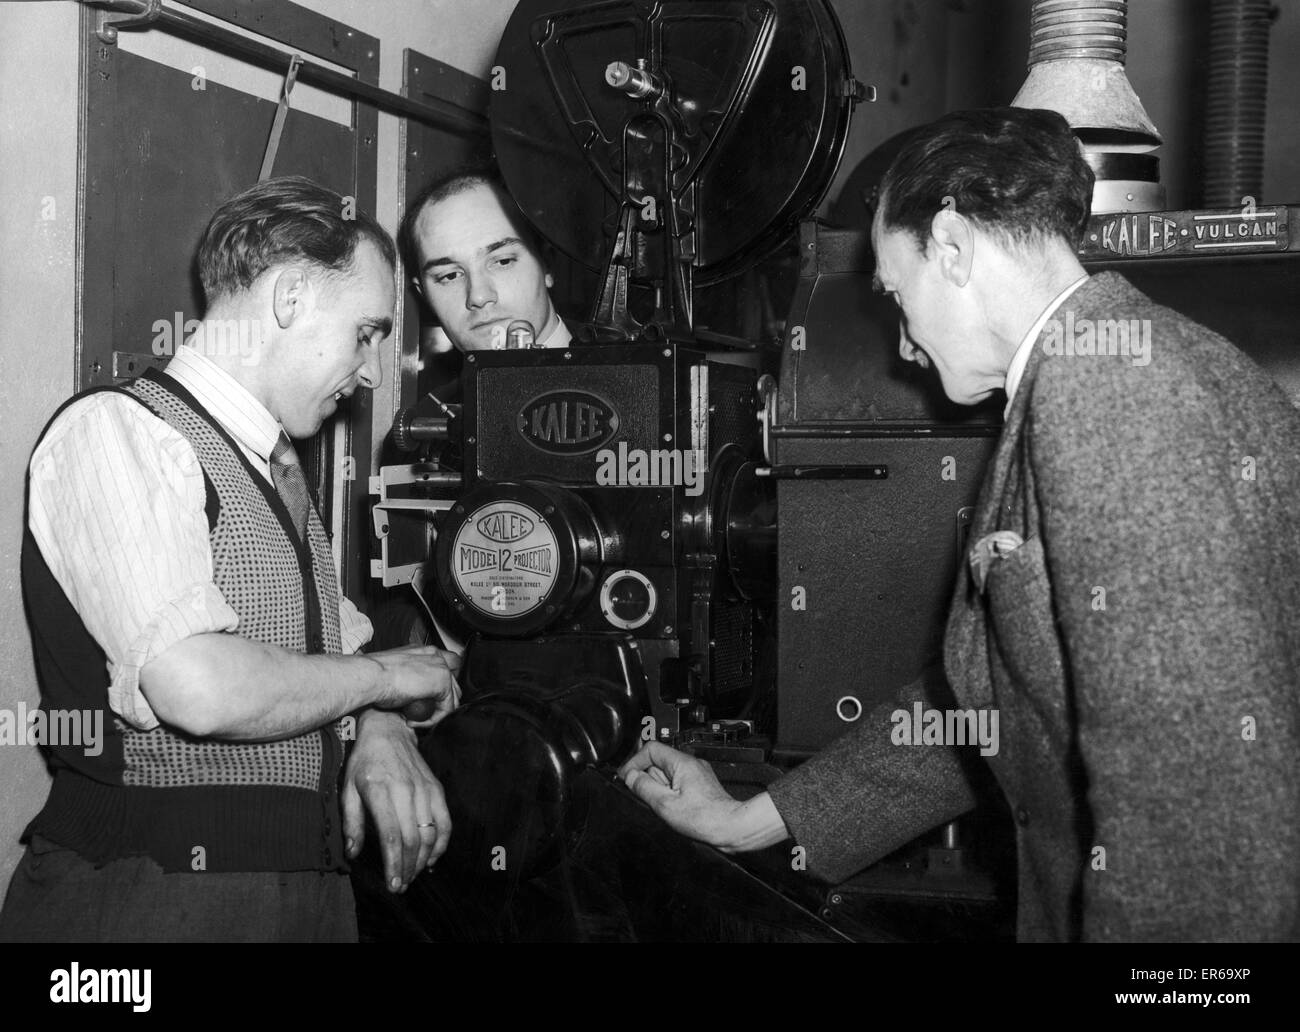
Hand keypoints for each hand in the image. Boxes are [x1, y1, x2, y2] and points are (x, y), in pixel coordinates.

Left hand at [343, 709, 450, 891]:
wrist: (389, 729)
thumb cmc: (364, 761)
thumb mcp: (348, 787)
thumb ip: (351, 821)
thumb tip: (353, 852)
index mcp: (380, 790)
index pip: (392, 836)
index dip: (394, 864)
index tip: (393, 884)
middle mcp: (406, 790)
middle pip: (413, 840)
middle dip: (408, 868)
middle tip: (401, 886)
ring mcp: (424, 789)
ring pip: (430, 834)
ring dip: (423, 860)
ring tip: (412, 875)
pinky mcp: (436, 788)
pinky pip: (445, 821)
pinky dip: (442, 843)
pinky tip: (432, 858)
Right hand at [367, 645, 461, 726]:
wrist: (371, 676)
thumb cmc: (373, 675)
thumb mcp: (393, 673)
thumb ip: (408, 679)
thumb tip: (408, 692)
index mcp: (423, 651)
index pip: (445, 665)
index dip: (440, 684)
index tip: (428, 698)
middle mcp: (434, 656)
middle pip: (453, 681)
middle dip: (441, 700)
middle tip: (422, 711)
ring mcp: (441, 668)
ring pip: (452, 697)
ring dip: (436, 712)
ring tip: (416, 718)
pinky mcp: (443, 683)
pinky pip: (446, 708)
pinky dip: (433, 719)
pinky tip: (414, 721)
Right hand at [618, 741, 749, 850]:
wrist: (730, 828)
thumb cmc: (704, 818)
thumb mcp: (664, 804)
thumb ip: (644, 788)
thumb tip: (630, 777)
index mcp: (681, 762)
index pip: (650, 749)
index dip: (635, 762)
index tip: (627, 778)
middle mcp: (690, 763)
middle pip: (657, 762)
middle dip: (649, 780)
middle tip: (652, 799)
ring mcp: (696, 774)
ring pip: (666, 775)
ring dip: (660, 789)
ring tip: (669, 806)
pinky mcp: (699, 785)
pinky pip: (677, 784)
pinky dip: (670, 794)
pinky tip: (676, 809)